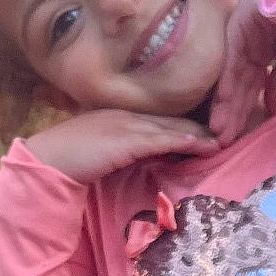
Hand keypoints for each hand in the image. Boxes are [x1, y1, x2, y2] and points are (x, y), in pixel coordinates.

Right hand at [23, 110, 216, 183]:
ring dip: (198, 134)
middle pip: (172, 118)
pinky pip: (159, 139)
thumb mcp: (102, 151)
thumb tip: (142, 157)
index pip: (161, 118)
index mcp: (122, 115)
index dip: (186, 123)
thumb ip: (122, 149)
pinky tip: (200, 143)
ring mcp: (126, 125)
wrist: (48, 160)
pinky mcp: (125, 140)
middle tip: (227, 130)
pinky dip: (181, 140)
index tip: (209, 129)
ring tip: (222, 139)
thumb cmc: (70, 159)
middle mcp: (128, 115)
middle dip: (200, 125)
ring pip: (170, 127)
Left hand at [207, 0, 275, 145]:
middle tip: (221, 142)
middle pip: (238, 86)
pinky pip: (232, 60)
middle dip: (230, 115)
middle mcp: (248, 45)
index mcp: (261, 52)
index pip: (248, 86)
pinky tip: (223, 104)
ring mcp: (242, 36)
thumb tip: (271, 110)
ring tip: (218, 132)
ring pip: (232, 77)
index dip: (242, 111)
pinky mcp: (240, 27)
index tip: (234, 137)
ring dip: (225, 105)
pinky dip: (228, 82)